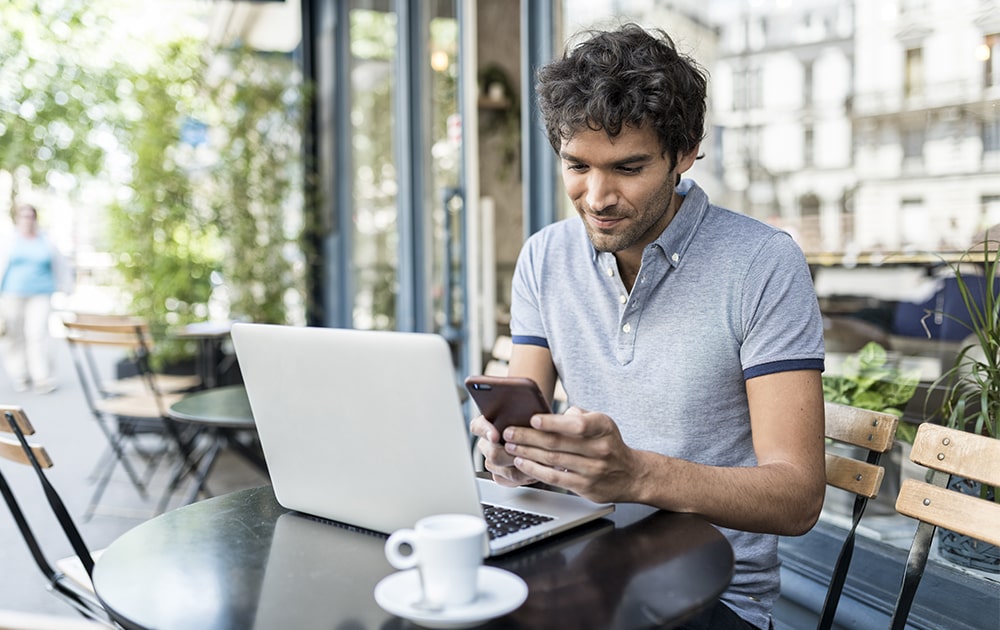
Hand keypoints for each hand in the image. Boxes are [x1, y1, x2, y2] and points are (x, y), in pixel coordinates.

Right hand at [469, 414, 538, 486]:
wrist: (537, 430)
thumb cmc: (531, 416)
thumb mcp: (530, 407)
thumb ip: (526, 406)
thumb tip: (535, 409)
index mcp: (486, 422)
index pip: (478, 426)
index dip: (486, 431)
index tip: (496, 435)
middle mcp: (485, 441)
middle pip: (491, 453)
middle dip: (509, 455)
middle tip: (527, 454)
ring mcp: (491, 458)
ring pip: (498, 468)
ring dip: (517, 468)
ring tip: (537, 464)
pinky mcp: (499, 473)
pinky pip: (502, 479)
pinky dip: (518, 478)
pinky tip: (533, 472)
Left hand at [501, 406, 643, 503]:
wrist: (631, 475)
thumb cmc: (609, 443)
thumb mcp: (602, 422)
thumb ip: (578, 415)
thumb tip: (549, 415)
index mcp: (603, 427)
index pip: (577, 424)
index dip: (553, 422)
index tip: (532, 420)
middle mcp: (600, 448)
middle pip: (558, 443)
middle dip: (529, 438)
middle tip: (509, 433)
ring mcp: (593, 470)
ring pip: (553, 461)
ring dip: (527, 453)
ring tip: (510, 447)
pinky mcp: (585, 487)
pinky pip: (555, 478)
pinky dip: (535, 470)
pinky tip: (522, 463)